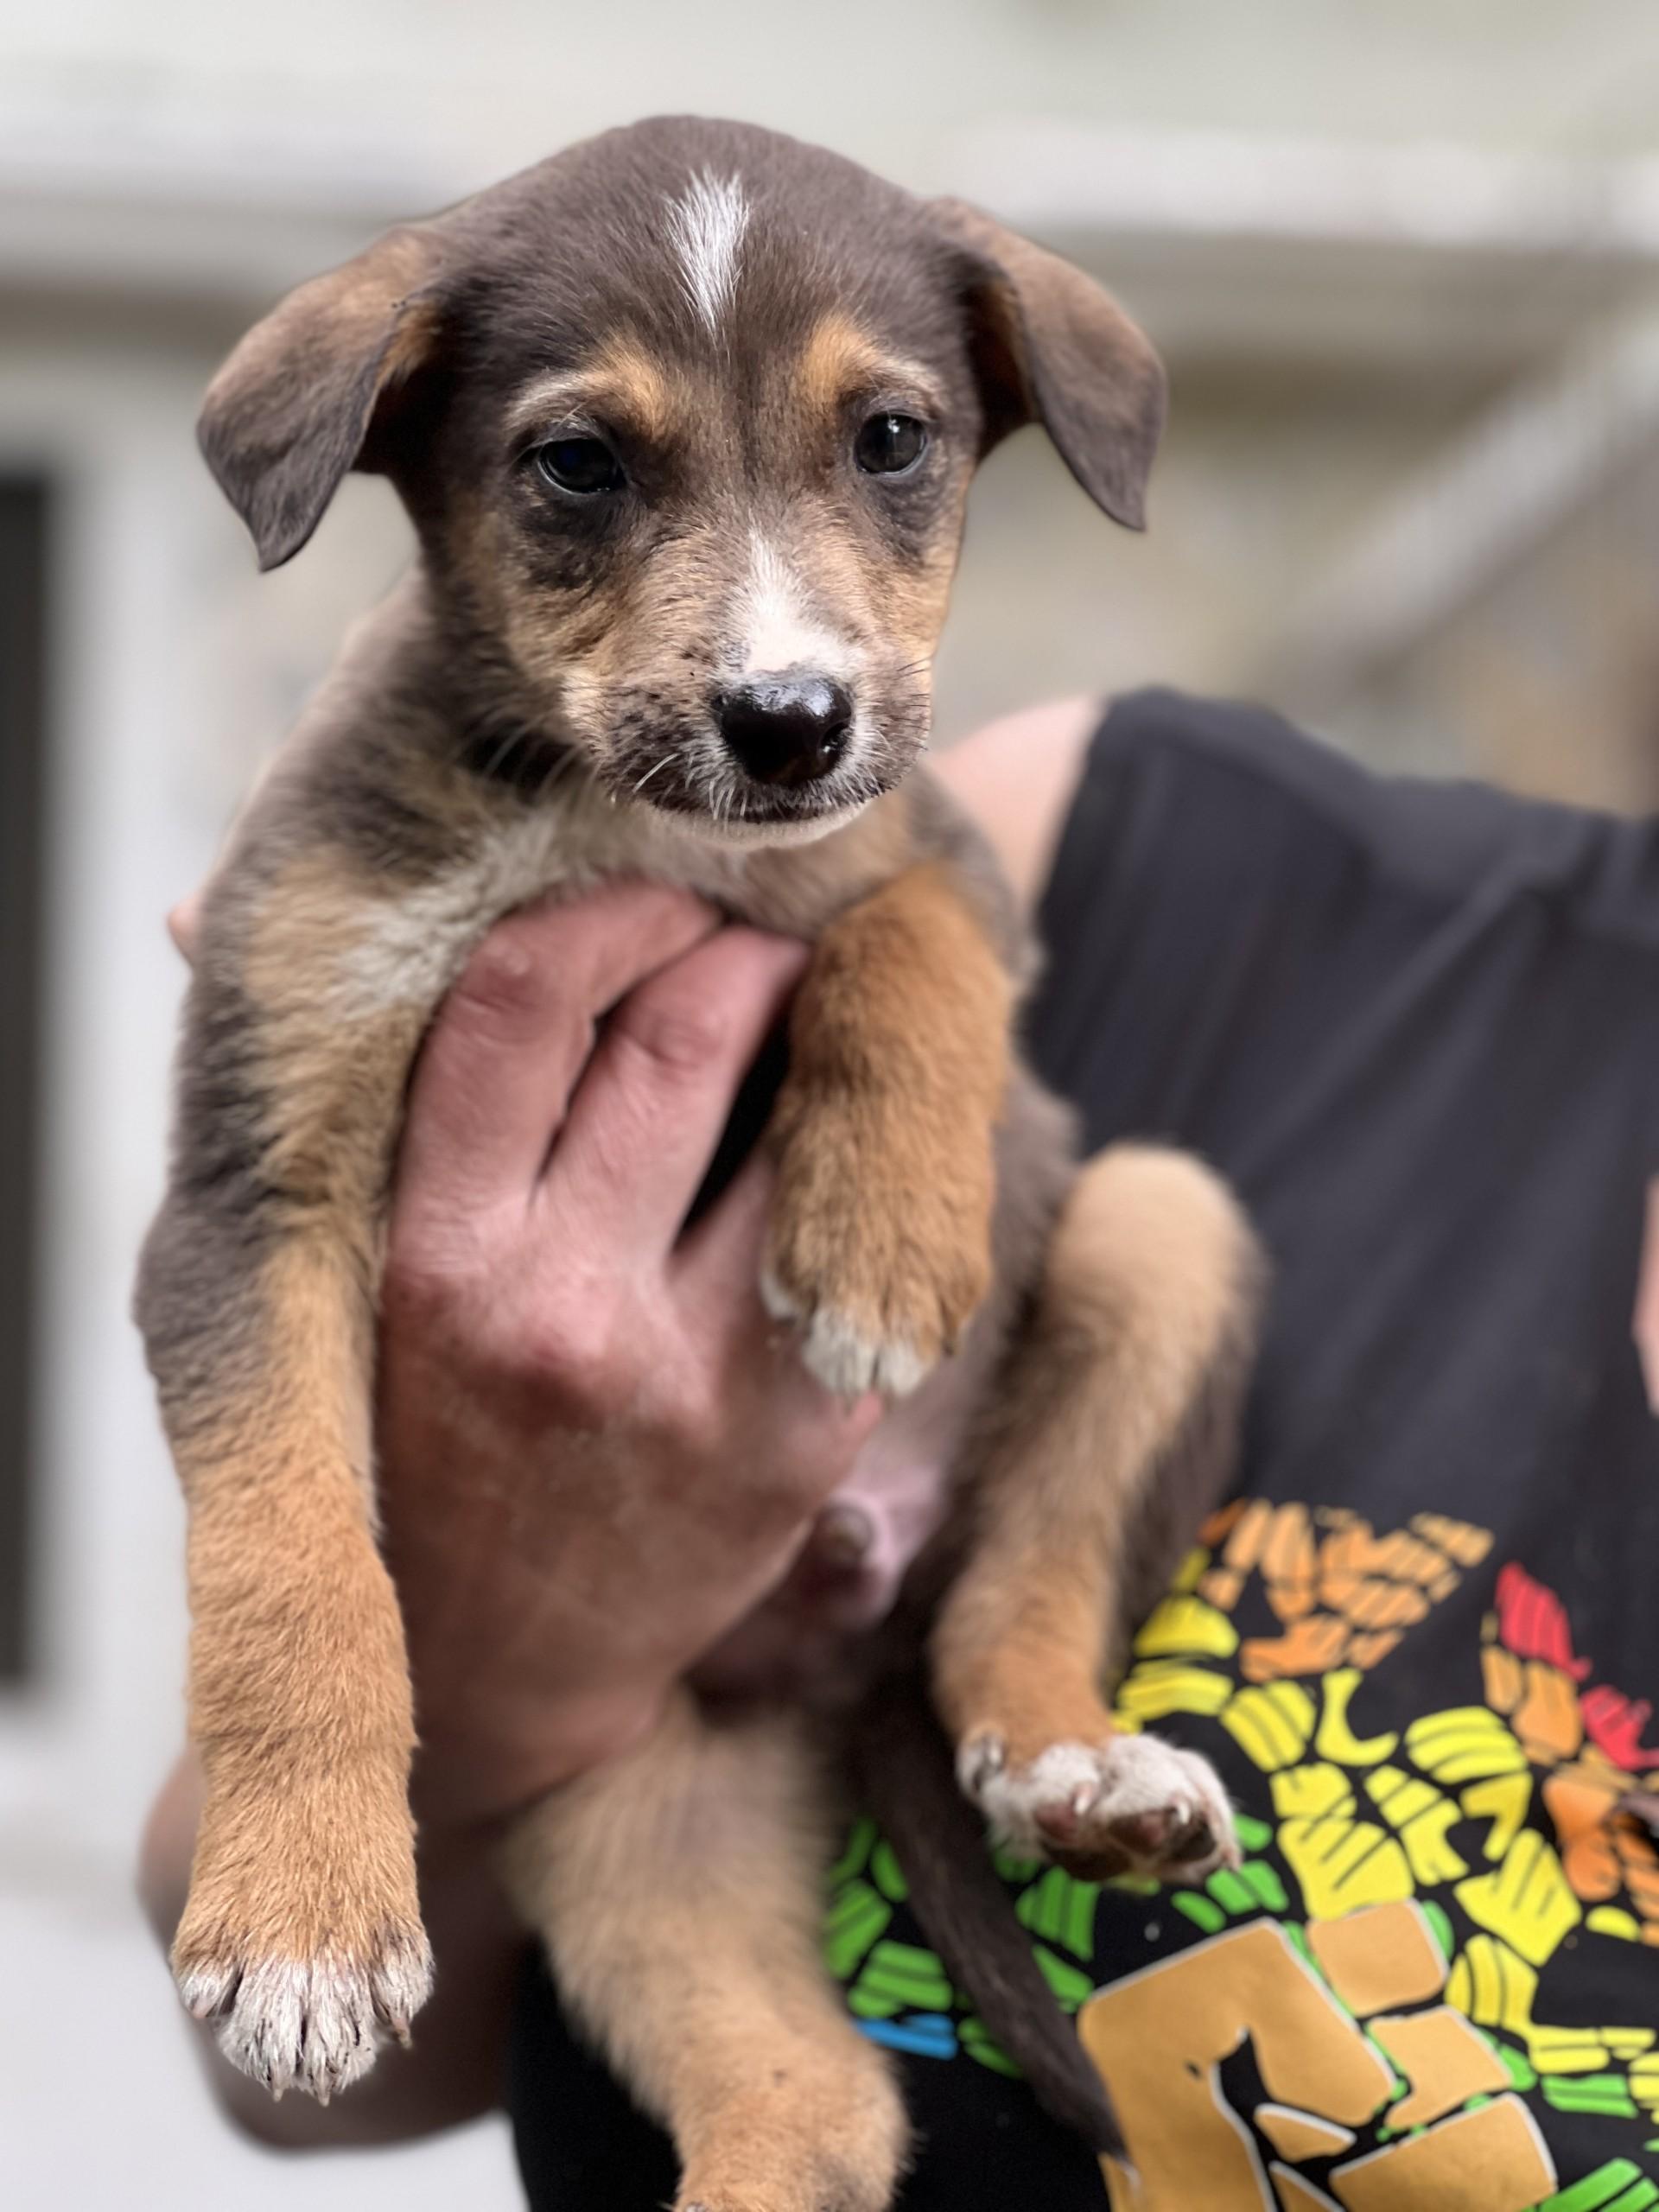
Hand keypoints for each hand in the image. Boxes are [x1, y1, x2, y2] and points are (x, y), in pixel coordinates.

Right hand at [373, 880, 880, 1834]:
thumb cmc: (410, 1447)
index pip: (518, 1006)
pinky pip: (851, 1234)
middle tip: (752, 925)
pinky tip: (849, 1126)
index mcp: (428, 1258)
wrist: (492, 1682)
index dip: (601, 912)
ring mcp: (691, 1376)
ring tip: (811, 1004)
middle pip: (680, 1034)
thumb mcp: (332, 1292)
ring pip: (793, 1119)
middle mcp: (556, 1309)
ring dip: (815, 1031)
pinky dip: (860, 1152)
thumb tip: (206, 911)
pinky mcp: (796, 1432)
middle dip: (733, 946)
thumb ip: (320, 1106)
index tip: (641, 889)